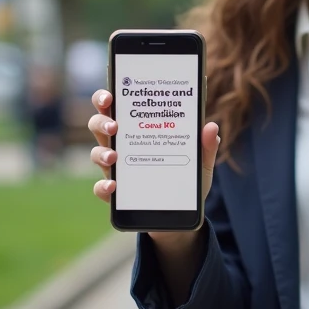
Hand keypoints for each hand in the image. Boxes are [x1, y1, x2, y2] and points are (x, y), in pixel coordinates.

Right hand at [87, 89, 221, 220]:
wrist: (183, 213)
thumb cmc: (187, 179)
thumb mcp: (200, 162)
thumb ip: (206, 145)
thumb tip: (212, 127)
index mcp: (140, 130)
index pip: (119, 107)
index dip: (108, 97)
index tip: (111, 95)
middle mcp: (123, 146)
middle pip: (99, 125)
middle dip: (101, 121)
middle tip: (113, 126)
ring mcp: (117, 169)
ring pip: (96, 153)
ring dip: (102, 152)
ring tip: (114, 157)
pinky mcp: (116, 194)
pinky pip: (102, 188)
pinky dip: (104, 187)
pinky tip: (113, 186)